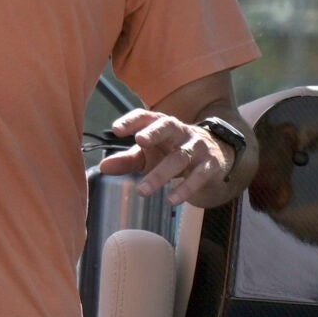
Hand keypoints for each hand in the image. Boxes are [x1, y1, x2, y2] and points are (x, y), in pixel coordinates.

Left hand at [98, 108, 246, 208]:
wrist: (214, 154)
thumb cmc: (170, 151)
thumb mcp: (147, 154)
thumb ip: (126, 160)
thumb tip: (103, 167)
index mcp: (160, 124)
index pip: (145, 116)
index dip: (131, 121)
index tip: (116, 129)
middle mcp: (179, 131)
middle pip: (167, 127)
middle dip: (154, 133)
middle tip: (139, 141)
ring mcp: (197, 146)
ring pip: (179, 157)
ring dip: (160, 174)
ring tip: (142, 191)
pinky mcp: (211, 164)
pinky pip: (199, 175)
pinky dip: (186, 188)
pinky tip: (172, 200)